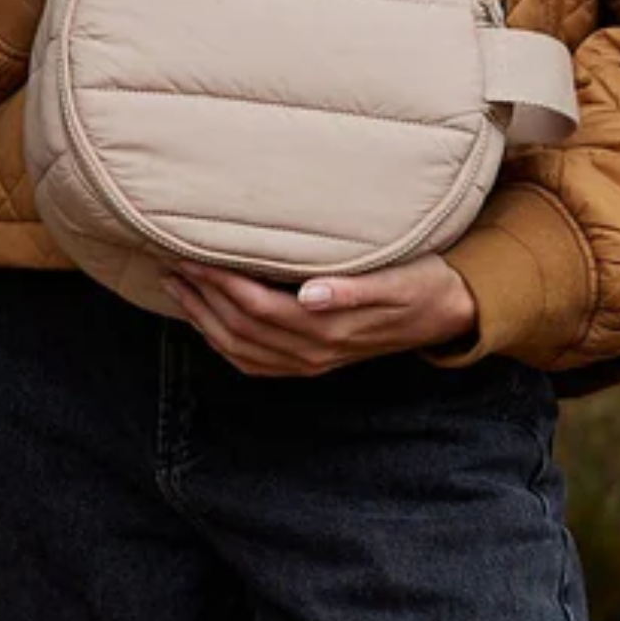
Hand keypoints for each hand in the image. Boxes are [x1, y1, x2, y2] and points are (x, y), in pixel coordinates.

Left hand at [161, 254, 477, 377]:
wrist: (448, 312)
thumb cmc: (421, 282)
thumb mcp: (395, 280)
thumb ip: (351, 289)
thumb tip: (309, 294)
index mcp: (328, 329)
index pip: (256, 307)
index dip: (219, 284)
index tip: (191, 256)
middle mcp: (314, 352)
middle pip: (240, 329)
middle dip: (201, 298)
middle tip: (171, 265)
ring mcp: (313, 362)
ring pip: (241, 350)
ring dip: (203, 321)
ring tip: (178, 290)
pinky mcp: (315, 363)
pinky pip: (257, 364)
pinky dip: (224, 345)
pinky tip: (209, 324)